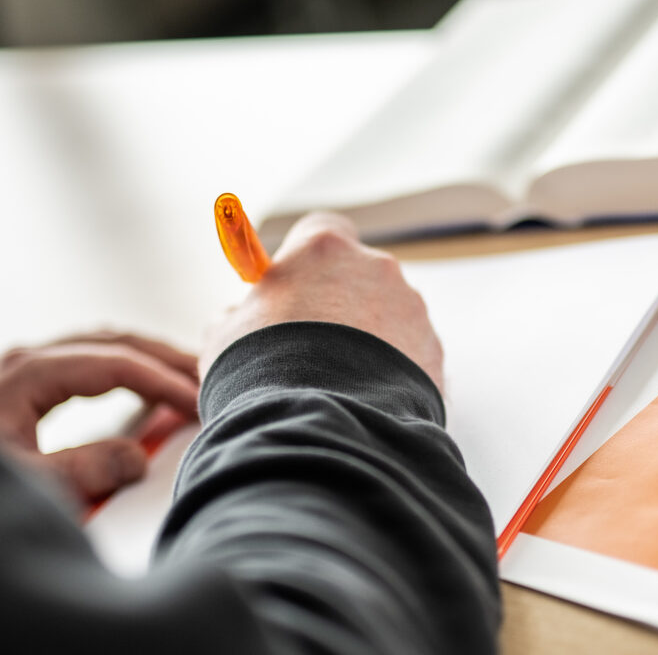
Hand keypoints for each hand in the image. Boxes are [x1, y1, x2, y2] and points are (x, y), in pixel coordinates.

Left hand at [0, 331, 199, 508]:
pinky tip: (136, 390)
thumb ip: (85, 471)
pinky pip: (77, 365)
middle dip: (162, 356)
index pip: (113, 363)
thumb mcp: (27, 487)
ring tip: (184, 377)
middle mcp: (17, 362)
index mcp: (23, 375)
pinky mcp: (9, 390)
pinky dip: (117, 370)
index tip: (198, 400)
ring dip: (142, 358)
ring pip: (93, 348)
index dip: (162, 380)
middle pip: (108, 342)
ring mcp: (12, 372)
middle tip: (210, 374)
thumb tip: (137, 457)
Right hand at [201, 212, 443, 389]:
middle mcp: (375, 268)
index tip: (293, 286)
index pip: (323, 230)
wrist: (319, 427)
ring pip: (389, 316)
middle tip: (313, 347)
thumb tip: (240, 316)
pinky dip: (392, 372)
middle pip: (359, 275)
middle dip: (341, 305)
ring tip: (340, 385)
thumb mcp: (224, 336)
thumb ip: (238, 314)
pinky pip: (410, 355)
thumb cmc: (261, 373)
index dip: (307, 259)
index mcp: (323, 250)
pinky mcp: (433, 351)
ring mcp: (411, 308)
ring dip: (370, 340)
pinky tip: (365, 401)